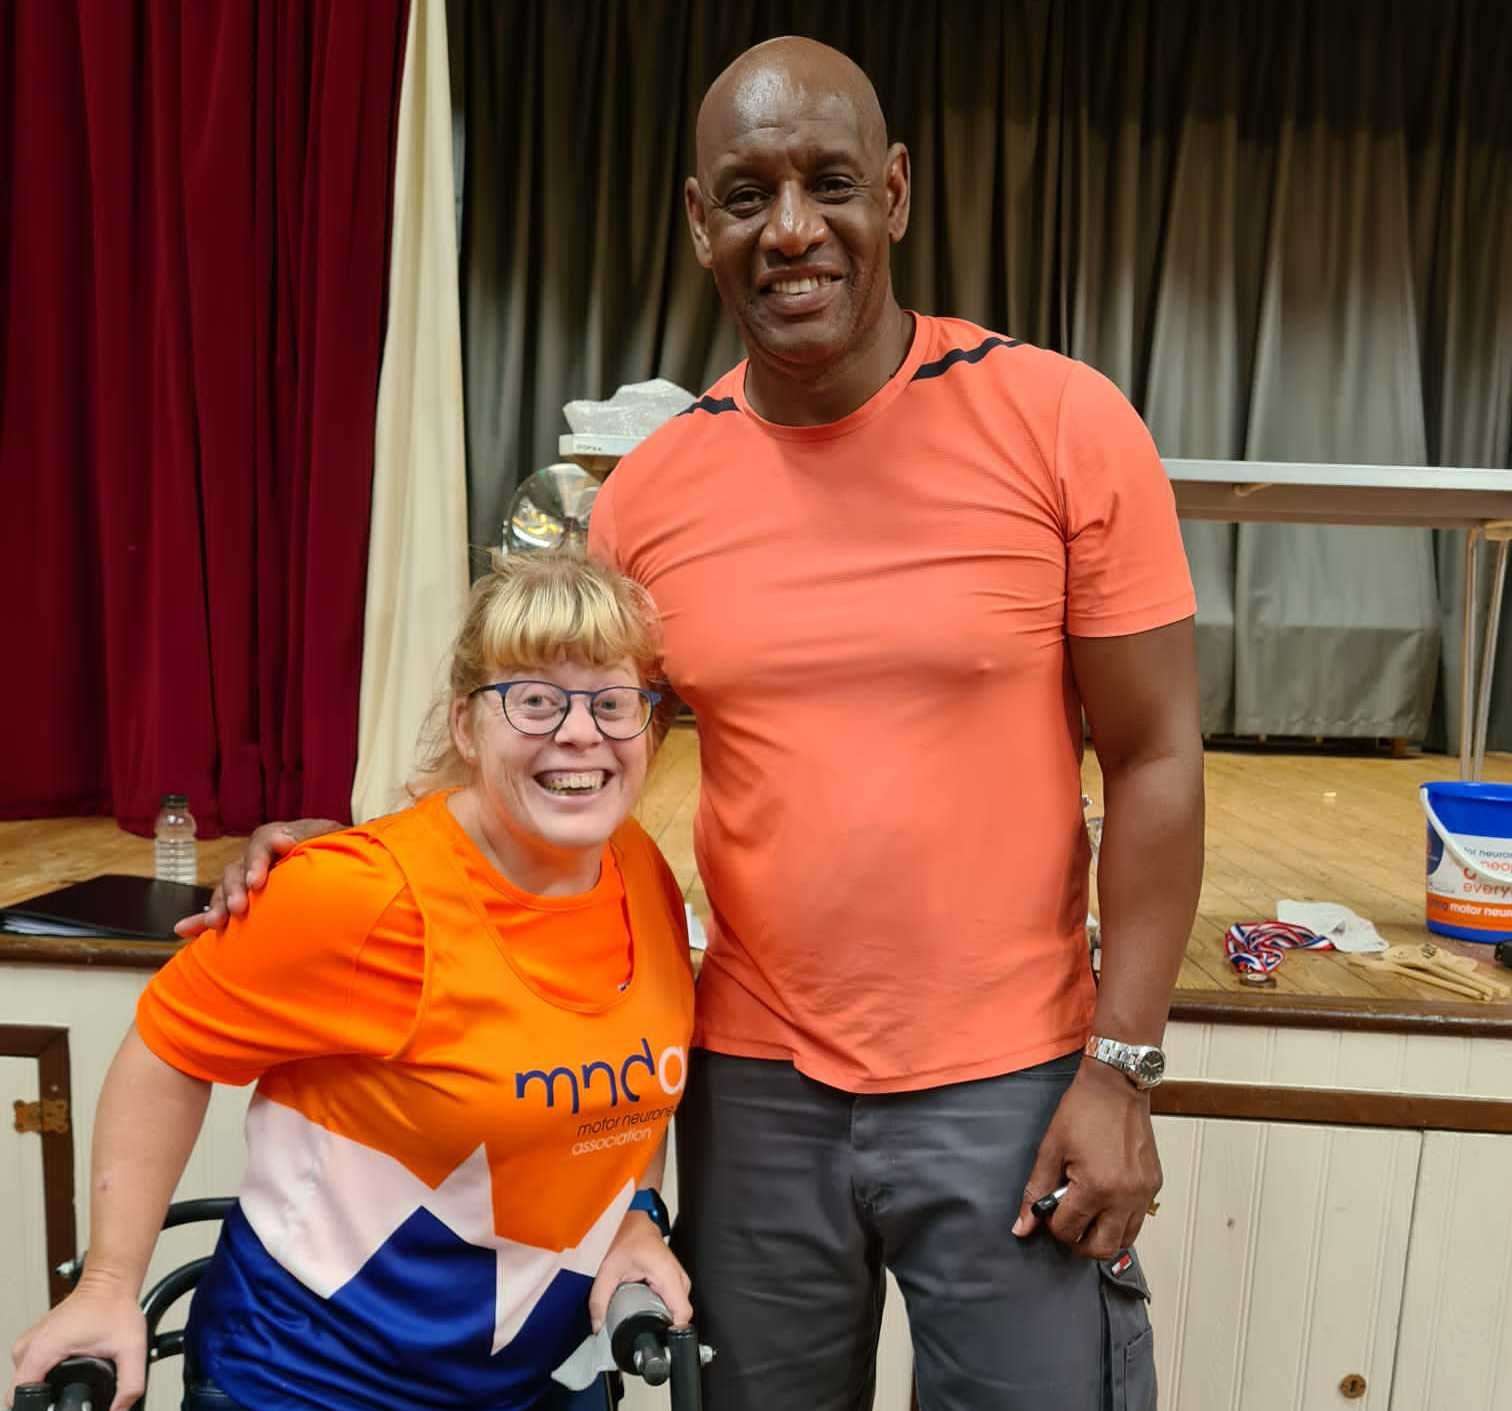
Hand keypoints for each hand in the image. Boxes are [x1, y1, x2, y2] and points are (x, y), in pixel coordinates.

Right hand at [8, 1275, 145, 1410]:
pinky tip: (64, 1373)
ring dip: (44, 1389)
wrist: (110, 1282)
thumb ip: (130, 1385)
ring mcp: (28, 1344)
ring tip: (71, 1381)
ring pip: (25, 1384)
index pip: (20, 1398)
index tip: (61, 1406)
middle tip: (71, 1393)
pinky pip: (29, 1371)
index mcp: (42, 1350)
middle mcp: (28, 1347)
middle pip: (21, 1394)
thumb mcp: (131, 1349)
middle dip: (44, 1402)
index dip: (40, 1410)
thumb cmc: (115, 1307)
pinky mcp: (33, 1342)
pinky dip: (44, 1377)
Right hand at [173, 818, 341, 936]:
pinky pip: (219, 910)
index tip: (257, 882)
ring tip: (218, 923)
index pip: (262, 844)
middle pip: (237, 870)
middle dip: (235, 890)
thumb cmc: (335, 847)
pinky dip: (200, 921)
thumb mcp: (328, 836)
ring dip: (219, 906)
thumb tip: (283, 840)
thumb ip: (311, 835)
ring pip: (226, 891)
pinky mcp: (243, 901)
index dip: (256, 862)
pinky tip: (183, 930)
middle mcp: (257, 858)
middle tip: (240, 908)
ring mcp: (247, 880)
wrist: (337, 865)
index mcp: (277, 838)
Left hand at [588, 1212, 692, 1330]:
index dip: (671, 1333)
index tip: (654, 1340)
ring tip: (639, 1312)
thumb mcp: (607, 1269)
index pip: (682, 1314)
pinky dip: (660, 1307)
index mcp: (666, 1273)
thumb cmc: (625, 1235)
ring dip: (660, 1316)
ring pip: (676, 1309)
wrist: (633, 1219)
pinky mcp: (674, 1279)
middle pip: (679, 1315)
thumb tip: (598, 1326)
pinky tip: (645, 1304)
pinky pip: (673, 1301)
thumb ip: (600, 1300)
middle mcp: (678, 1276)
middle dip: (660, 1326)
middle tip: (638, 1326)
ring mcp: (678, 1277)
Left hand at [1012, 1059, 1161, 1258]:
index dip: (1052, 1225)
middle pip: (1101, 1248)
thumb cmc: (1084, 1110)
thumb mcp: (1051, 1148)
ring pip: (1125, 1240)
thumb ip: (1036, 1191)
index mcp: (1096, 1187)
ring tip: (1087, 1215)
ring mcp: (1143, 1192)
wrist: (1116, 1084)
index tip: (1048, 1211)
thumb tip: (1023, 1225)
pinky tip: (1105, 1202)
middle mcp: (1124, 1196)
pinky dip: (1121, 1220)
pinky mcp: (1154, 1184)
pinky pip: (1139, 1219)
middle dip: (1078, 1242)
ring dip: (1103, 1236)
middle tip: (1067, 1223)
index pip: (1069, 1230)